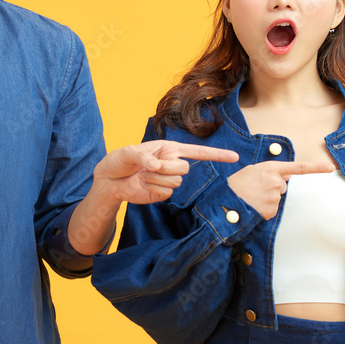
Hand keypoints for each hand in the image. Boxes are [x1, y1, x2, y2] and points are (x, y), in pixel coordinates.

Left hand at [93, 141, 239, 204]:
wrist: (109, 181)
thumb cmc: (118, 161)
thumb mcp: (127, 153)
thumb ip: (141, 156)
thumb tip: (155, 165)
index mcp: (169, 149)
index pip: (198, 152)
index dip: (217, 154)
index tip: (235, 157)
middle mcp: (172, 164)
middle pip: (183, 169)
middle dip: (165, 168)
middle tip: (147, 167)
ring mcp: (168, 180)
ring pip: (175, 182)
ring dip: (155, 179)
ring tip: (141, 175)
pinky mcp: (162, 194)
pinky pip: (165, 193)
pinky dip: (152, 188)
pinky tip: (142, 184)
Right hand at [227, 160, 334, 219]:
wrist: (224, 200)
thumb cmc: (237, 183)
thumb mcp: (253, 170)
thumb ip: (271, 171)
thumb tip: (285, 177)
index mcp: (271, 168)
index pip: (299, 167)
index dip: (316, 167)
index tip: (330, 167)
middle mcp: (276, 181)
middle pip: (283, 186)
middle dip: (272, 187)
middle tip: (256, 188)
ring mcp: (274, 197)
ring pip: (277, 198)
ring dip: (267, 198)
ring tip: (252, 196)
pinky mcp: (271, 210)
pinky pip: (272, 209)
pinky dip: (264, 208)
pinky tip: (254, 204)